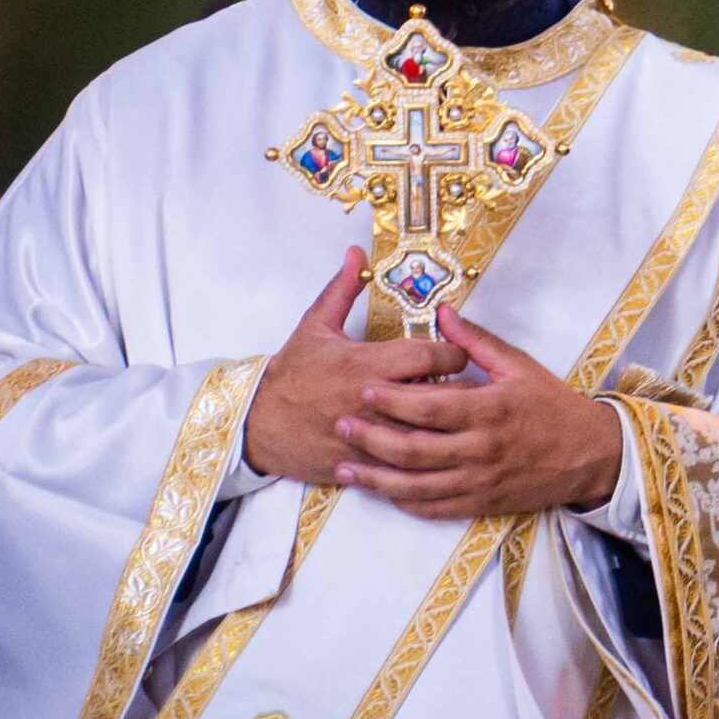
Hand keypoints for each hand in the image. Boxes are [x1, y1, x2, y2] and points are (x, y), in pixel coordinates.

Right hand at [243, 247, 469, 483]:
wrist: (255, 426)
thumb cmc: (290, 374)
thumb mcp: (314, 327)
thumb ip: (342, 289)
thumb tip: (357, 254)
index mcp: (368, 364)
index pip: (434, 355)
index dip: (454, 351)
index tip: (455, 351)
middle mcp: (374, 401)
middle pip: (444, 395)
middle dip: (460, 388)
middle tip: (463, 383)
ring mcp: (372, 437)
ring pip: (433, 433)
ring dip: (448, 423)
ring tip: (455, 414)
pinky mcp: (366, 464)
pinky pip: (410, 464)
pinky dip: (426, 454)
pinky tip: (433, 444)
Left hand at [333, 303, 622, 518]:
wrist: (588, 453)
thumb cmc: (552, 404)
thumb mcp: (520, 365)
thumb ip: (476, 342)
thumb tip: (441, 313)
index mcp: (491, 411)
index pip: (431, 408)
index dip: (393, 400)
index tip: (364, 390)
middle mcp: (481, 450)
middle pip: (414, 450)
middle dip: (372, 439)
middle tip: (341, 425)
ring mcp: (479, 481)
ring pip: (415, 486)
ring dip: (376, 478)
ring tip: (345, 467)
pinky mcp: (480, 503)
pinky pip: (433, 508)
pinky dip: (403, 500)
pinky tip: (382, 490)